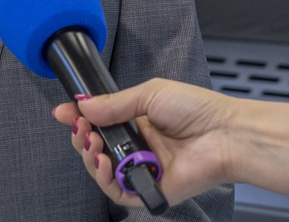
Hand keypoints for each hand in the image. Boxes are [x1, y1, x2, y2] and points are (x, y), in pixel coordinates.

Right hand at [54, 79, 288, 204]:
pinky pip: (120, 193)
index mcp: (136, 122)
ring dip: (90, 158)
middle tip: (81, 129)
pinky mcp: (150, 190)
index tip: (63, 113)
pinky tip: (104, 164)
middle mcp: (137, 147)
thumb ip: (115, 104)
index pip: (99, 123)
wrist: (225, 135)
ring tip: (92, 144)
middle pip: (96, 149)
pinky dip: (107, 181)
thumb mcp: (150, 94)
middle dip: (81, 138)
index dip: (79, 119)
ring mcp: (143, 170)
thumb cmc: (196, 110)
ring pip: (103, 172)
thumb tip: (82, 105)